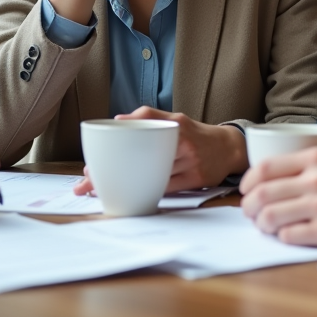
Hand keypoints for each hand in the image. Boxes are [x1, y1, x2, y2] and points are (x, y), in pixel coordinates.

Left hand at [73, 107, 247, 195]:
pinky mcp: (196, 178)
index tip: (91, 158)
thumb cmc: (195, 135)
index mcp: (172, 122)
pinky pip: (167, 188)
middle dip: (110, 171)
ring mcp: (190, 159)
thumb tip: (117, 121)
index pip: (138, 126)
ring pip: (151, 175)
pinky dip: (147, 193)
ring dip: (124, 185)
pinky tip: (131, 197)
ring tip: (102, 192)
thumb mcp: (174, 120)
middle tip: (86, 183)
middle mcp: (181, 138)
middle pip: (139, 156)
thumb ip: (148, 119)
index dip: (113, 141)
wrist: (229, 148)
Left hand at [239, 147, 316, 246]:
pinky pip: (290, 236)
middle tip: (250, 213)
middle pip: (261, 194)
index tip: (245, 191)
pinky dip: (283, 237)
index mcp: (316, 158)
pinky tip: (289, 235)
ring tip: (266, 227)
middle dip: (249, 207)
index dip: (247, 182)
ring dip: (262, 225)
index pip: (264, 168)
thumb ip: (309, 165)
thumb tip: (274, 179)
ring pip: (271, 217)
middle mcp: (315, 180)